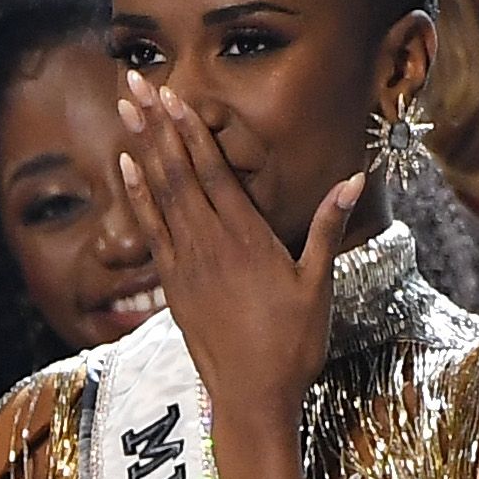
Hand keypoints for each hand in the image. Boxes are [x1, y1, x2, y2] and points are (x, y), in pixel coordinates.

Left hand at [116, 75, 363, 425]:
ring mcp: (186, 264)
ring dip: (142, 146)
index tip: (176, 94)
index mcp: (248, 240)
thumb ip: (326, 226)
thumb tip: (353, 179)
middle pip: (179, 172)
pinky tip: (127, 166)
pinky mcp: (172, 284)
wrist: (253, 398)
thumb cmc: (293, 345)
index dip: (194, 131)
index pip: (216, 173)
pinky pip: (150, 229)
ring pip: (159, 193)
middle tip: (139, 80)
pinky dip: (137, 194)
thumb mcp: (319, 285)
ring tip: (125, 107)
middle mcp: (210, 246)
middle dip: (158, 123)